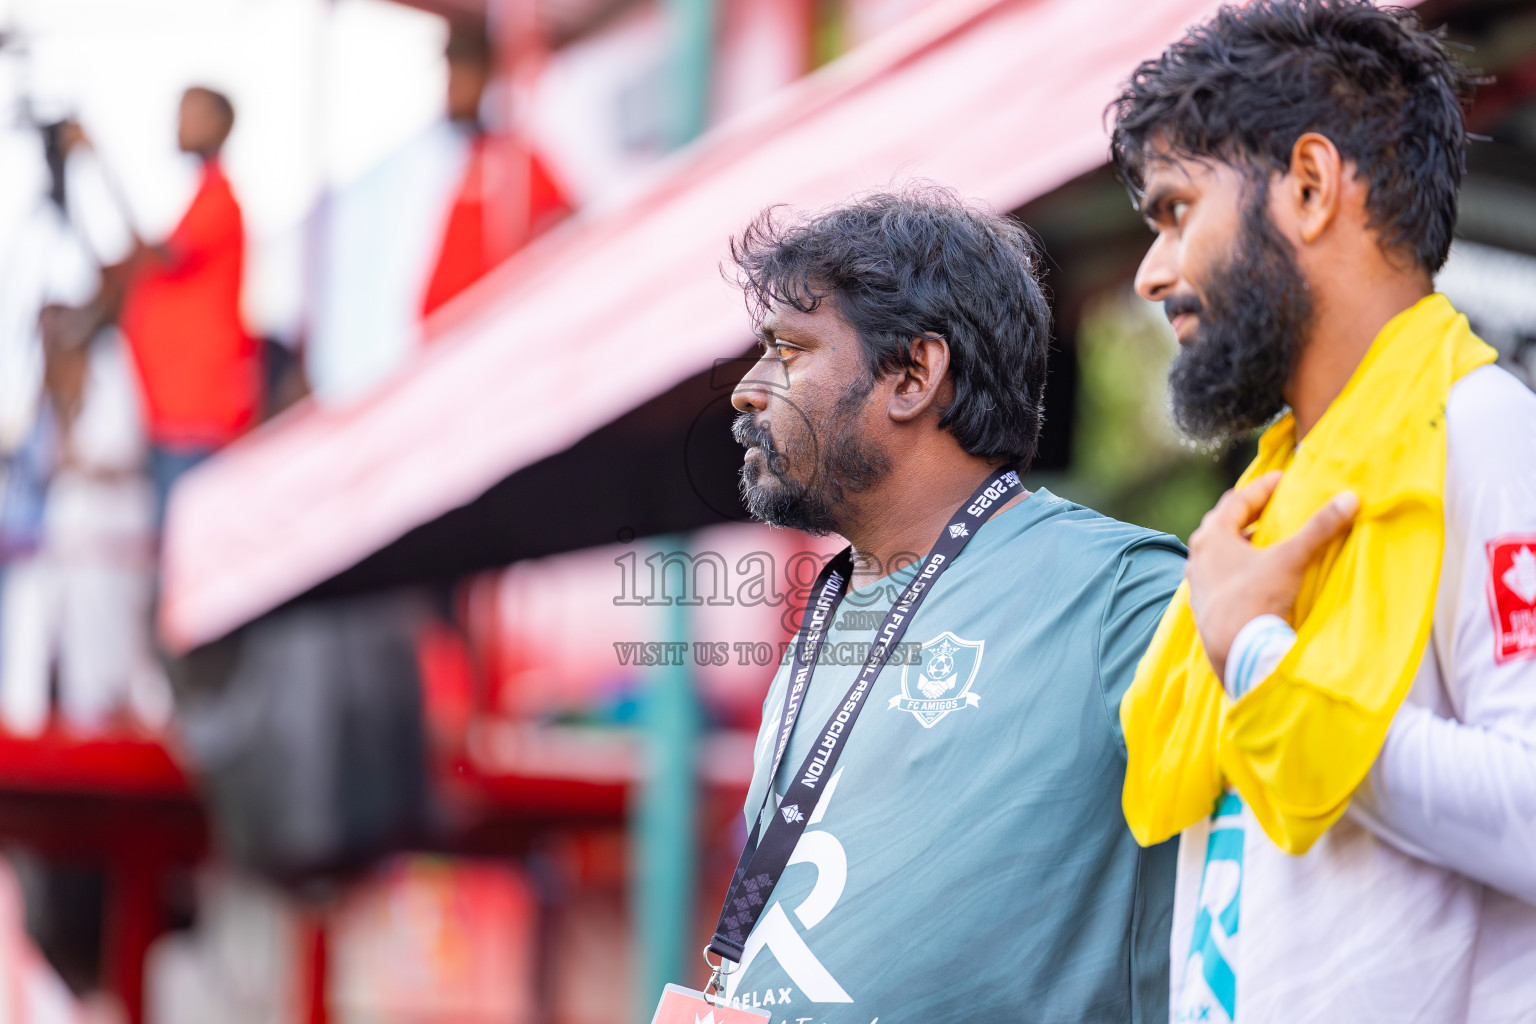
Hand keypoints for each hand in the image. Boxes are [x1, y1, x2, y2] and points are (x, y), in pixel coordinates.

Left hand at [1186, 471, 1359, 679]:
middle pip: (1223, 523)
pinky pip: (1219, 574)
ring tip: (1263, 537)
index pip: (1236, 500)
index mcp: (1212, 536)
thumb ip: (1319, 529)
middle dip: (1247, 511)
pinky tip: (1251, 573)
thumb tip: (1350, 498)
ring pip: (1218, 550)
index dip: (1261, 488)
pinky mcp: (1203, 603)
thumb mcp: (1290, 559)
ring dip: (1240, 540)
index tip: (1281, 479)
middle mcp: (1198, 555)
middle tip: (1270, 504)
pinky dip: (1235, 566)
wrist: (1236, 652)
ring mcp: (1198, 581)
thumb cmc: (1256, 599)